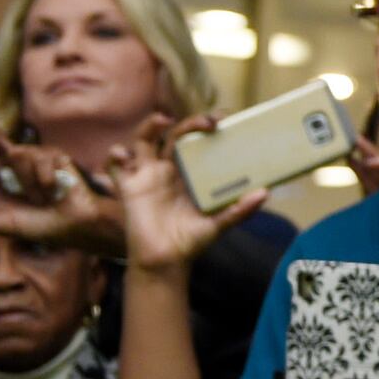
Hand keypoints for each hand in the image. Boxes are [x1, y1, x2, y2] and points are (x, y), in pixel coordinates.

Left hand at [0, 131, 126, 256]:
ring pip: (18, 154)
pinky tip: (52, 193)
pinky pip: (41, 159)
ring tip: (39, 200)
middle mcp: (10, 162)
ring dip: (28, 183)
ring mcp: (32, 156)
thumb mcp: (5, 226)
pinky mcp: (53, 156)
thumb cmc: (38, 225)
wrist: (74, 226)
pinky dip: (44, 181)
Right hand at [108, 116, 263, 274]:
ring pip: (143, 140)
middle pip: (175, 135)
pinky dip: (115, 156)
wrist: (165, 262)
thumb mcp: (218, 224)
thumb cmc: (191, 241)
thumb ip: (239, 210)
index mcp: (190, 173)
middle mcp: (168, 169)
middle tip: (208, 122)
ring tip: (162, 120)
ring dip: (149, 126)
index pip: (198, 141)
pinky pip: (115, 167)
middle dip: (189, 124)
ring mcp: (147, 176)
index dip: (206, 126)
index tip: (222, 117)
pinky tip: (124, 156)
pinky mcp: (128, 187)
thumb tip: (264, 193)